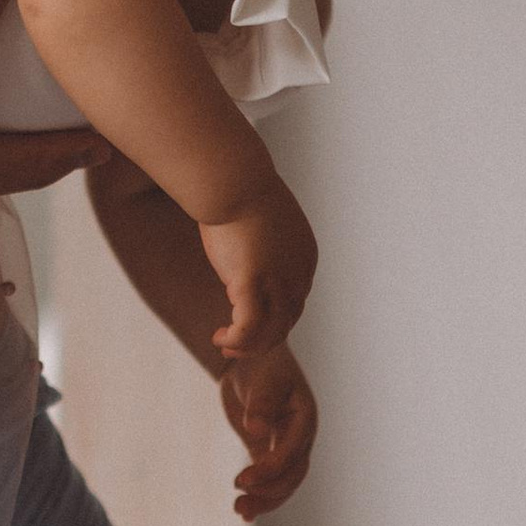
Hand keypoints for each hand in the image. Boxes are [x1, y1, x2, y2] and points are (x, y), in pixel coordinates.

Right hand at [200, 177, 317, 359]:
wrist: (234, 180)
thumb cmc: (241, 190)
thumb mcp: (262, 220)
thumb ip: (261, 242)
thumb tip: (244, 250)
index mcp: (305, 258)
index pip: (295, 301)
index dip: (272, 318)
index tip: (246, 320)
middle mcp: (299, 274)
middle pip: (286, 322)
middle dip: (261, 339)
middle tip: (234, 344)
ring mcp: (279, 282)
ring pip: (272, 332)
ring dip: (248, 346)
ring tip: (225, 344)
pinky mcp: (254, 285)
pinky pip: (249, 329)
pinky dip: (236, 340)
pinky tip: (220, 337)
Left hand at [221, 345, 317, 520]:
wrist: (251, 356)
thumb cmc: (261, 362)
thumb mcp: (263, 380)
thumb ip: (261, 405)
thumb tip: (256, 430)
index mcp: (305, 419)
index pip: (291, 454)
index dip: (269, 470)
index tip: (243, 480)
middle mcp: (300, 438)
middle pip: (293, 475)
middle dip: (269, 492)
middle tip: (239, 500)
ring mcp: (286, 447)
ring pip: (284, 484)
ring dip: (265, 500)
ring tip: (240, 511)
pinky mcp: (268, 452)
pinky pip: (269, 480)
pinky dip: (259, 496)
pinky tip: (244, 511)